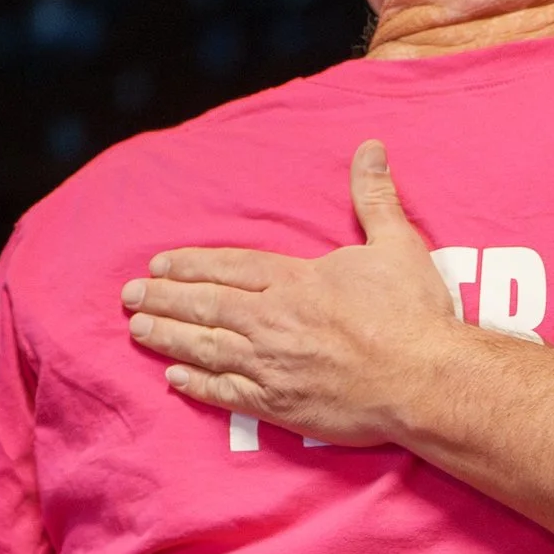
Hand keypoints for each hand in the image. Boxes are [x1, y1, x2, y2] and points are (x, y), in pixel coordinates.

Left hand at [122, 140, 458, 444]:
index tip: (159, 264)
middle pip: (205, 306)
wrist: (426, 382)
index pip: (229, 267)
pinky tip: (174, 381)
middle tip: (128, 296)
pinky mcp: (281, 406)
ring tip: (138, 329)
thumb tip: (370, 147)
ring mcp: (272, 366)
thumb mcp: (397, 245)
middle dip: (163, 298)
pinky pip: (227, 394)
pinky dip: (198, 387)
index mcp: (296, 281)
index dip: (190, 265)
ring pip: (206, 348)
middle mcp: (273, 321)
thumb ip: (374, 197)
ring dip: (168, 338)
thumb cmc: (414, 315)